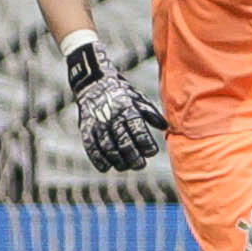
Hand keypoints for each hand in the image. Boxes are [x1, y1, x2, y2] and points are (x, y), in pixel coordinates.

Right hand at [66, 40, 165, 171]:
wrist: (94, 84)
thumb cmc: (122, 94)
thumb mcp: (139, 99)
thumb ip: (152, 114)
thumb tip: (165, 127)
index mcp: (128, 110)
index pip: (139, 132)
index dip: (147, 145)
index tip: (151, 152)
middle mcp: (112, 118)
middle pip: (124, 144)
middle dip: (134, 158)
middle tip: (140, 164)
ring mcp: (98, 124)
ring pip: (109, 149)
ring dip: (118, 161)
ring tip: (126, 166)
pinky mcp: (86, 129)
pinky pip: (92, 148)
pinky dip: (99, 160)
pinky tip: (107, 167)